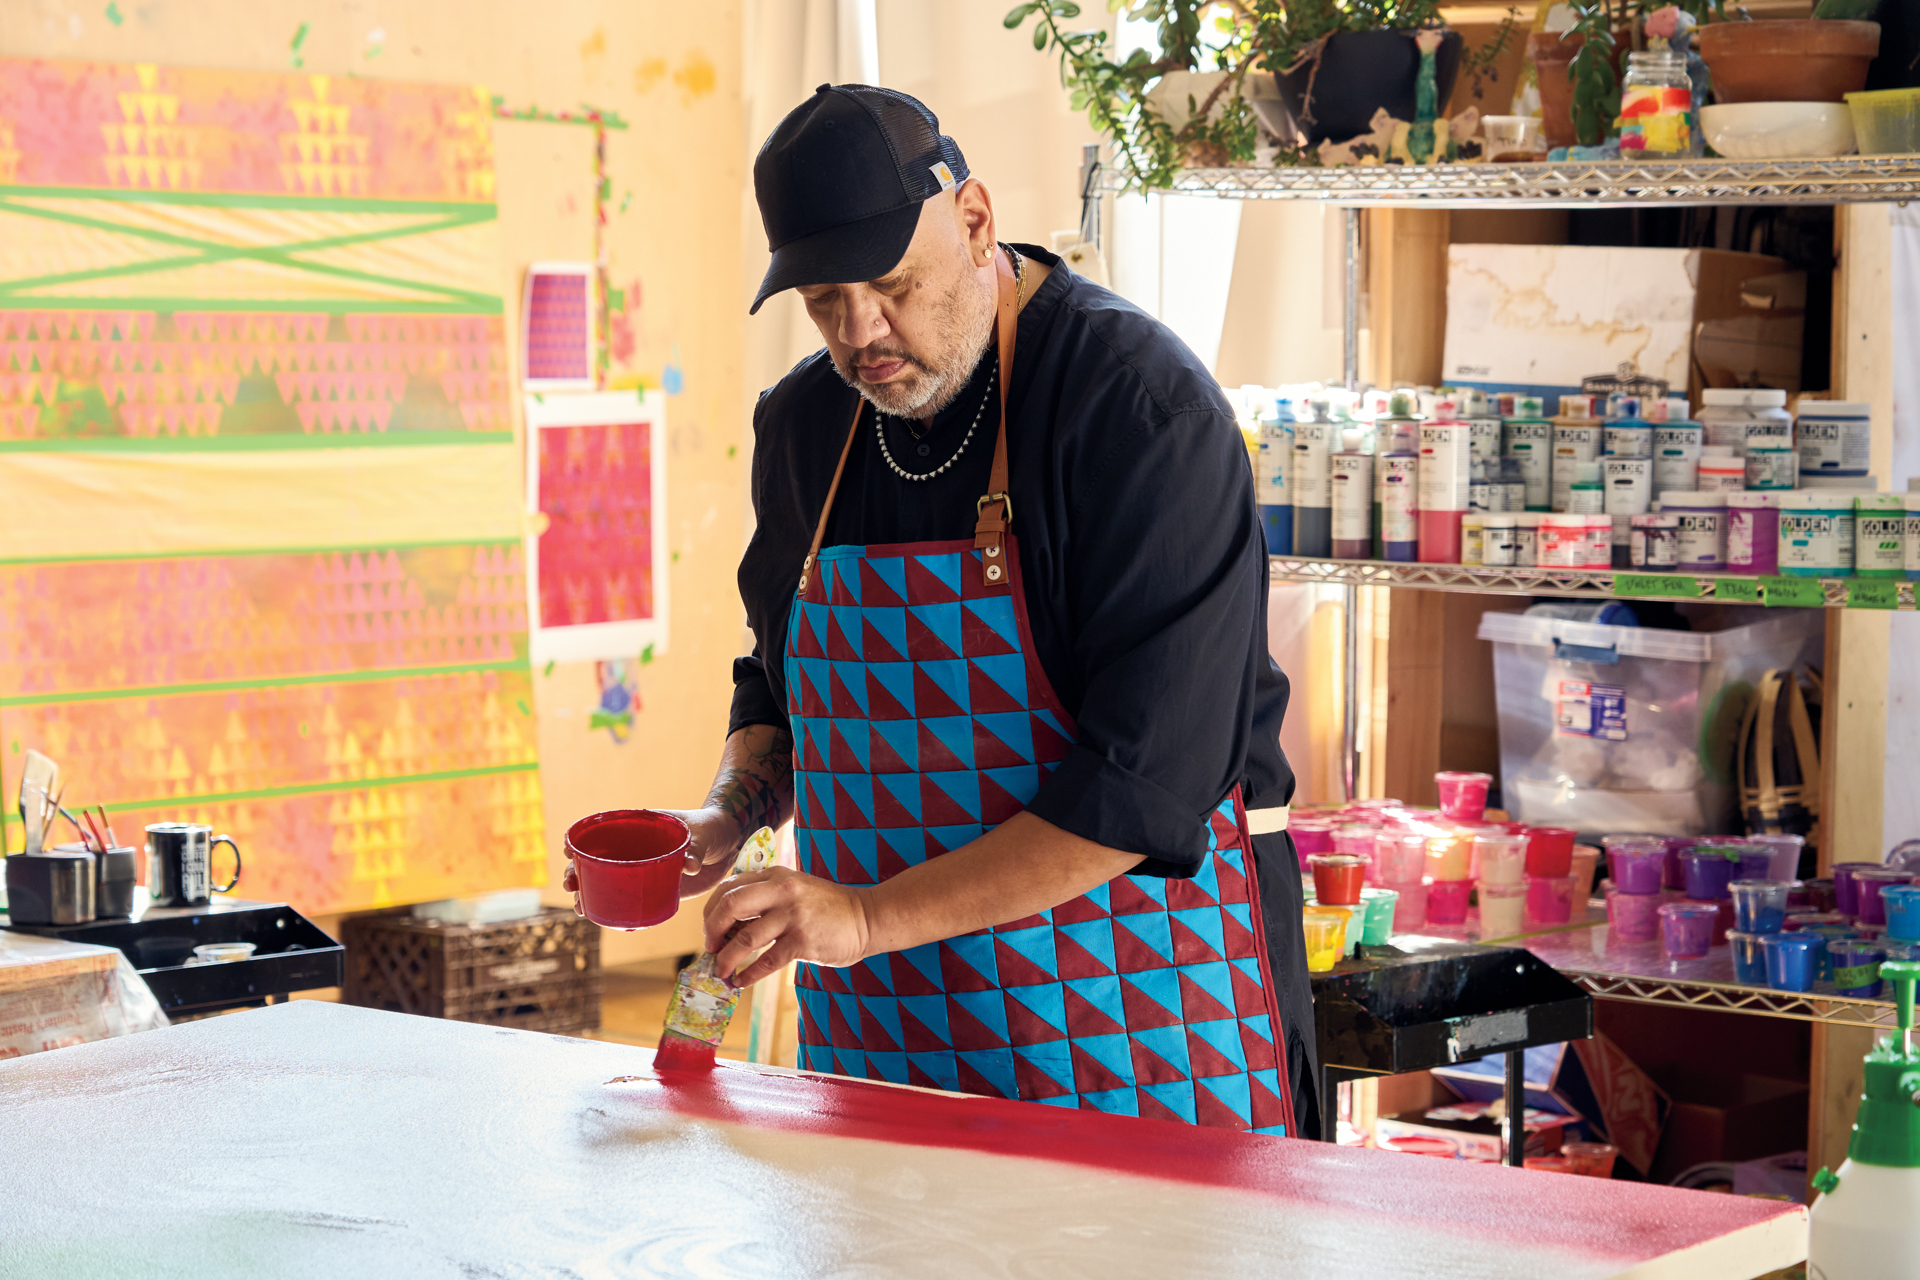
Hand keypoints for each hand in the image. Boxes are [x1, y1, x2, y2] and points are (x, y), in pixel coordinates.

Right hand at [561, 808, 746, 916]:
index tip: (569, 853)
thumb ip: (696, 847)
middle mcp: (636, 850)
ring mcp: (644, 871)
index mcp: (639, 828)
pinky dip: (622, 914)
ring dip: (592, 896)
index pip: (602, 833)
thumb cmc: (713, 828)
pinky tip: (615, 926)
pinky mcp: (656, 889)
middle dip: (577, 873)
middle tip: (571, 886)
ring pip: (610, 885)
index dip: (581, 843)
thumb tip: (691, 866)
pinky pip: (633, 902)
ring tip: (582, 910)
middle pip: (597, 862)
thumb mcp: (703, 833)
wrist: (730, 843)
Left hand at [703, 867, 872, 986]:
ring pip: (745, 939)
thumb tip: (727, 925)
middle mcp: (782, 891)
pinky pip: (766, 961)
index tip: (710, 930)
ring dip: (727, 959)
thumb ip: (766, 898)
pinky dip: (748, 974)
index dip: (711, 911)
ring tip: (722, 971)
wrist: (867, 917)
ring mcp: (793, 916)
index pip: (728, 887)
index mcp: (776, 876)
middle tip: (711, 948)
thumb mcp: (795, 889)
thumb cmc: (828, 907)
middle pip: (729, 905)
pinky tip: (741, 981)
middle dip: (712, 930)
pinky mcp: (803, 941)